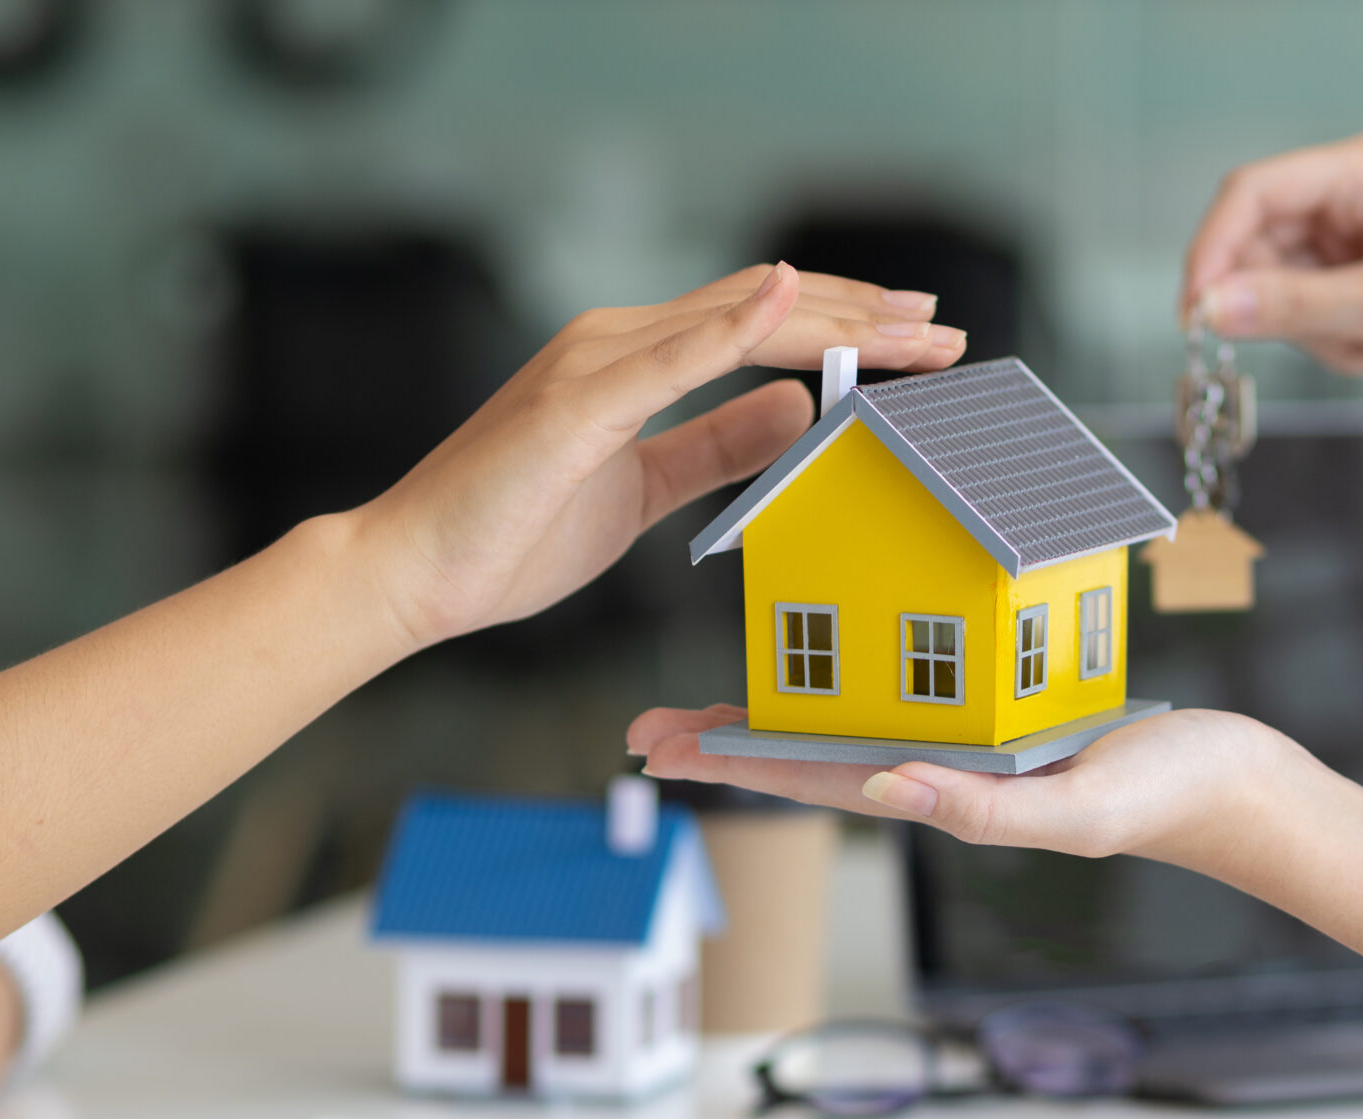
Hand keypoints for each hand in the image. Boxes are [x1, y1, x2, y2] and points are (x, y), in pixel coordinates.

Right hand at [357, 264, 964, 648]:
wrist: (416, 573)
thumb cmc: (513, 535)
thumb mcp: (646, 490)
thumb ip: (716, 445)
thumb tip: (796, 409)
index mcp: (634, 362)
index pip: (760, 328)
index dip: (846, 329)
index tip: (920, 345)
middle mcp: (618, 343)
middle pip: (764, 310)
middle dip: (863, 317)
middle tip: (946, 333)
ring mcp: (595, 363)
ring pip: (734, 318)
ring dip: (830, 316)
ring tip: (909, 327)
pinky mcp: (574, 403)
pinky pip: (666, 356)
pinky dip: (727, 324)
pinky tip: (787, 302)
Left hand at [630, 704, 1362, 975]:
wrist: (1239, 781)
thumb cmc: (1166, 798)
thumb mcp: (1073, 807)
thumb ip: (981, 808)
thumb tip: (883, 788)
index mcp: (943, 787)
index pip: (814, 771)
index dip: (734, 756)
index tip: (657, 742)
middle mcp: (942, 761)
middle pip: (812, 744)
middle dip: (731, 737)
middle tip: (644, 727)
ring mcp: (970, 733)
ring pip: (854, 708)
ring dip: (782, 701)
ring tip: (714, 693)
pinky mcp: (1004, 698)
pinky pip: (919, 674)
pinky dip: (868, 659)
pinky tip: (841, 640)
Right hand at [1180, 128, 1362, 417]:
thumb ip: (1287, 308)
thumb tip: (1208, 310)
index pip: (1252, 192)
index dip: (1211, 250)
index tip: (1193, 314)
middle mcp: (1362, 191)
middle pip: (1260, 241)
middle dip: (1273, 302)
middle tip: (1303, 341)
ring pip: (1282, 284)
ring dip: (1310, 328)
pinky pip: (1313, 310)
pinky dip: (1334, 340)